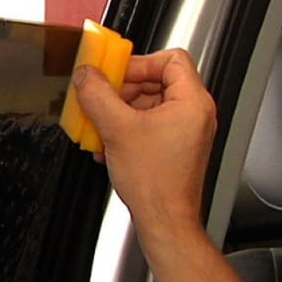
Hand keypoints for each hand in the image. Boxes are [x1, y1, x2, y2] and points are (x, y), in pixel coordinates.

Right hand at [72, 49, 215, 233]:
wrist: (164, 221)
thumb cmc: (157, 185)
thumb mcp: (117, 129)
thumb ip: (98, 95)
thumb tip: (87, 75)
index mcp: (192, 102)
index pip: (170, 59)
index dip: (139, 62)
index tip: (115, 71)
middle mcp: (194, 114)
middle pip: (156, 80)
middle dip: (124, 89)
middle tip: (102, 95)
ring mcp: (185, 131)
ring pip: (148, 103)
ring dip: (120, 110)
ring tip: (101, 122)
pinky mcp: (174, 146)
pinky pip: (148, 123)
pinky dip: (126, 126)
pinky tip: (108, 141)